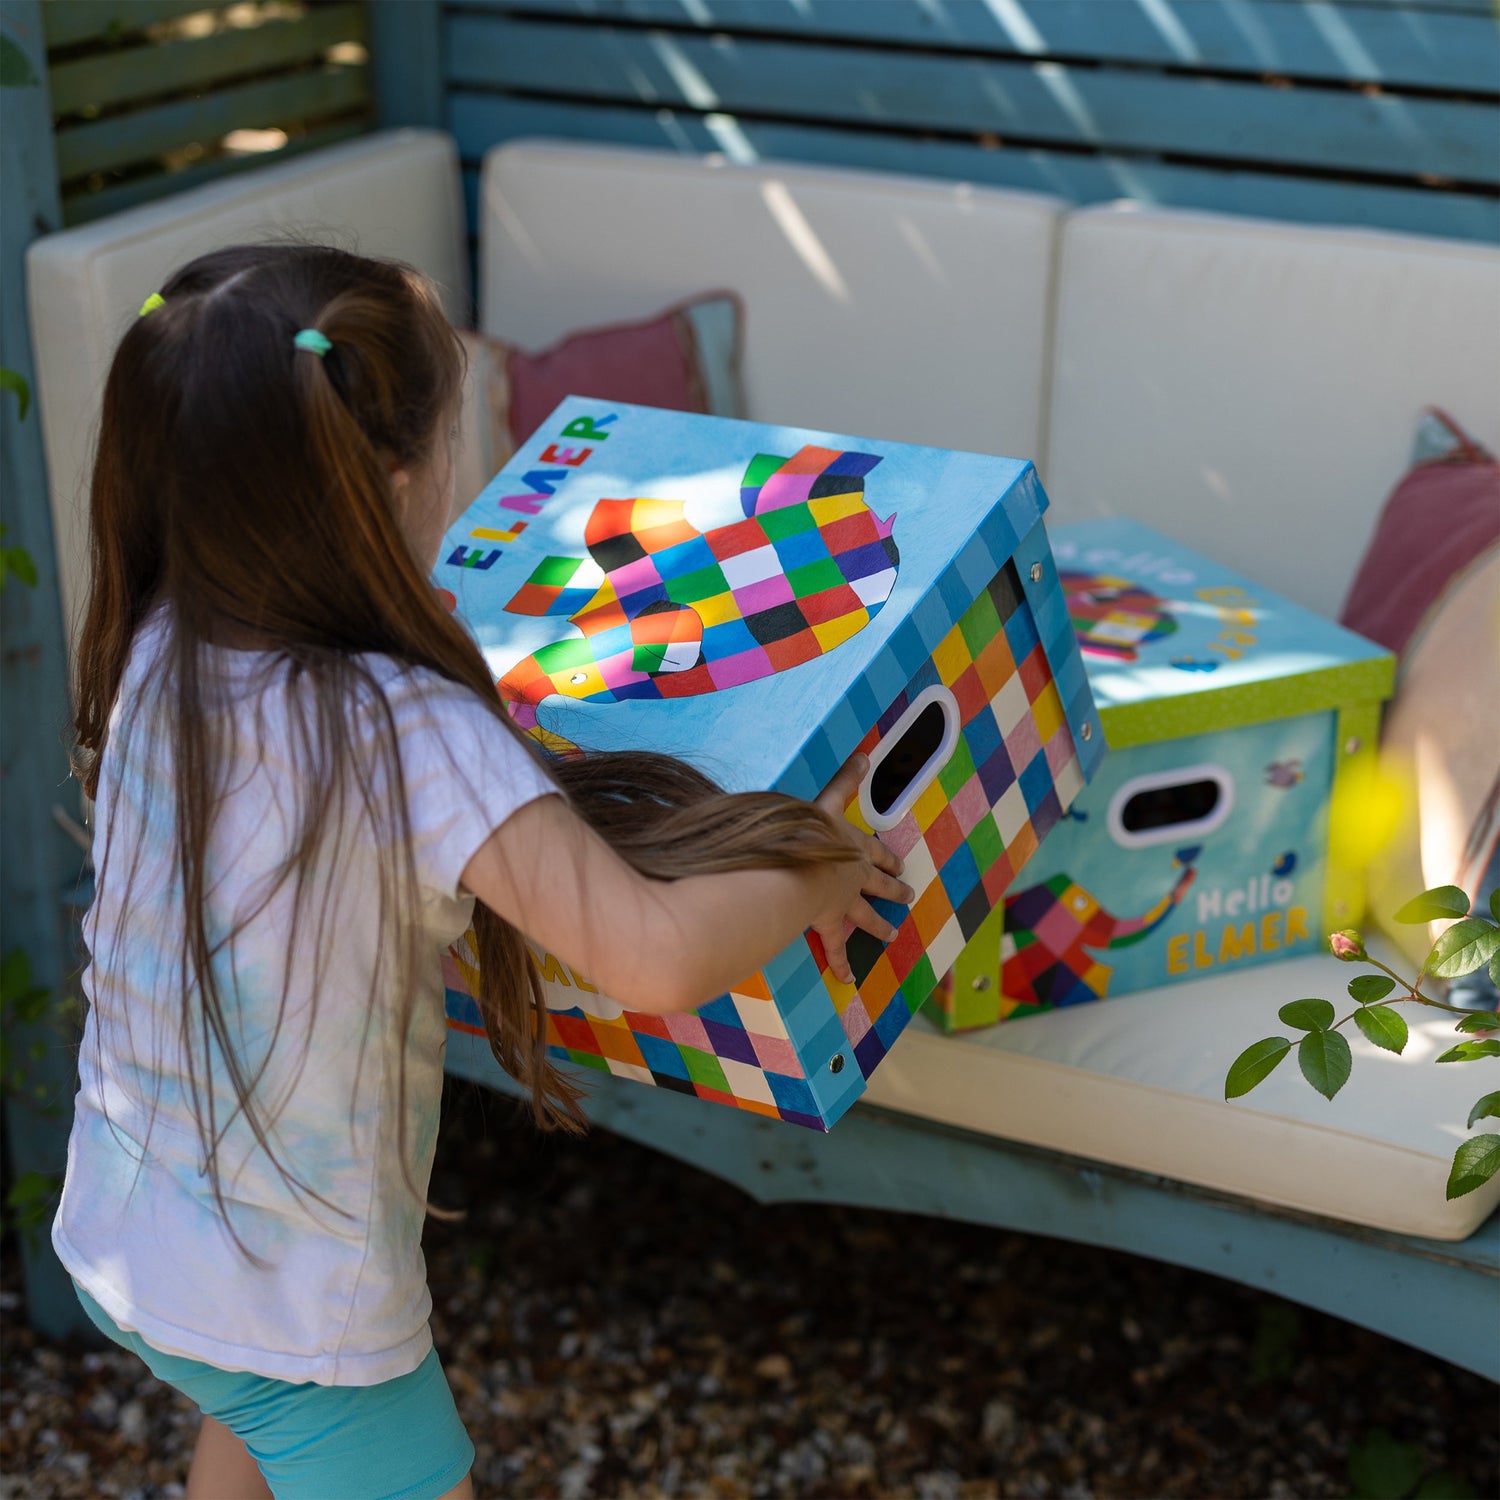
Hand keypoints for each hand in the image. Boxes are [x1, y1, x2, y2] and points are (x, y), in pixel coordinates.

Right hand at [810, 754, 914, 984]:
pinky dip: (843, 964)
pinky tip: (848, 979)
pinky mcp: (828, 921)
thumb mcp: (824, 800)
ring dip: (880, 925)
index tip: (898, 860)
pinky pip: (836, 947)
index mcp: (853, 846)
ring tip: (891, 936)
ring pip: (866, 915)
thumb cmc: (806, 831)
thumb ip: (844, 780)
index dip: (886, 855)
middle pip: (879, 883)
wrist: (798, 863)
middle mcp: (854, 874)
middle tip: (907, 895)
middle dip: (892, 888)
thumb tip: (864, 756)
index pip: (875, 849)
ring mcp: (844, 900)